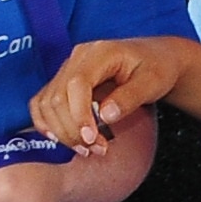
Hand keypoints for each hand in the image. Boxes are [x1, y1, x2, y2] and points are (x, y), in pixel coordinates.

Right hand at [33, 36, 192, 152]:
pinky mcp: (62, 82)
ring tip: (87, 148)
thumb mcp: (153, 82)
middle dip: (71, 129)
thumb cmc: (158, 67)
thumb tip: (105, 116)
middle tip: (96, 149)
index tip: (91, 139)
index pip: (76, 84)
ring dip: (61, 131)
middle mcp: (78, 58)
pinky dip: (48, 124)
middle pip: (57, 97)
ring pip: (46, 104)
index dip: (79, 114)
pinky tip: (64, 140)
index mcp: (100, 52)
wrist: (157, 58)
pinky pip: (42, 104)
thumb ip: (129, 98)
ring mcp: (67, 68)